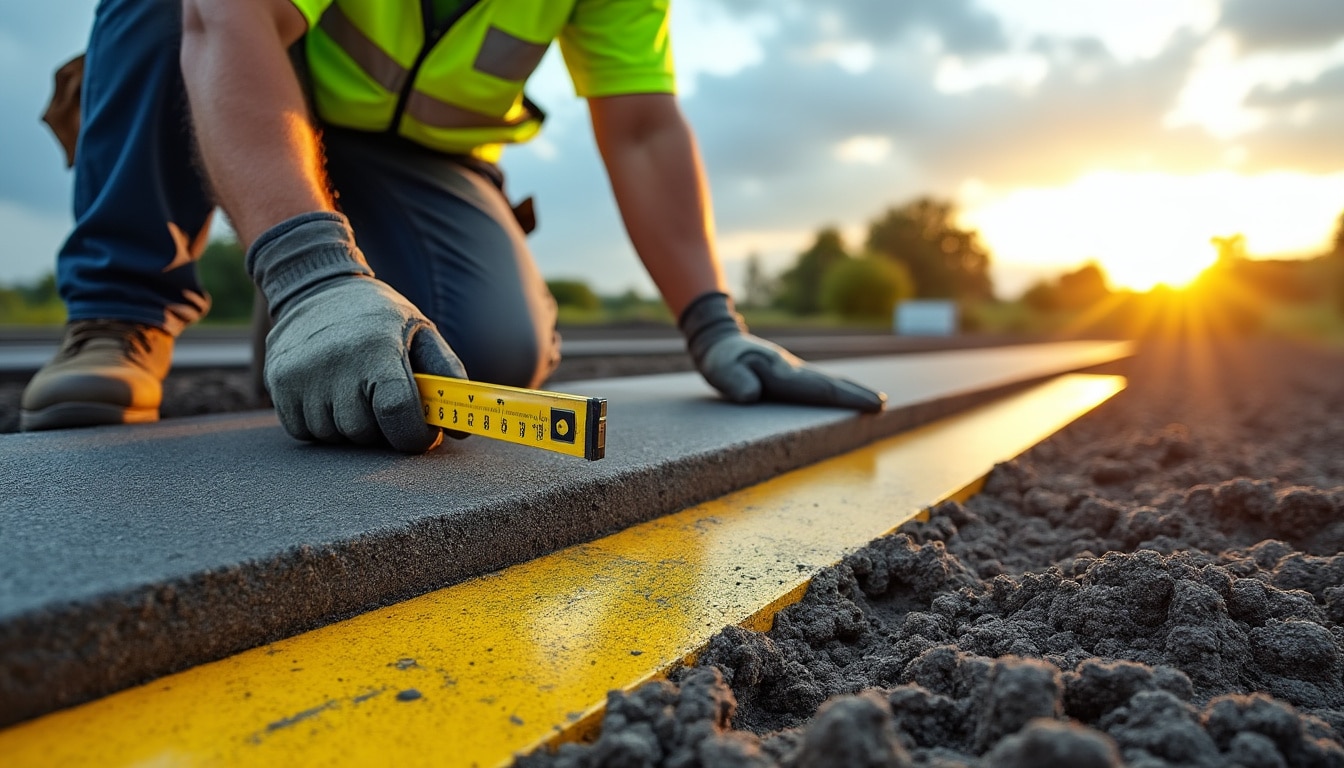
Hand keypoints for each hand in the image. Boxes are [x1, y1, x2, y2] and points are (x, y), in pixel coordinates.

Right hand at [249, 212, 466, 451]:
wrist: (316, 287)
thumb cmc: (378, 317)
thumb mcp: (420, 332)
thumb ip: (446, 375)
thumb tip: (462, 429)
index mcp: (376, 349)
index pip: (396, 411)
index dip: (413, 434)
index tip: (420, 434)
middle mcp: (335, 362)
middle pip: (364, 431)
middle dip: (382, 427)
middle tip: (384, 401)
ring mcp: (301, 375)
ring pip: (335, 435)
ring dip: (351, 426)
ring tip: (355, 391)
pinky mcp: (278, 383)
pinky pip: (306, 431)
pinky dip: (322, 424)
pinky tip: (330, 394)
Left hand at [679, 292, 885, 411]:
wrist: (719, 341)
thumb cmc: (719, 358)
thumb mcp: (720, 368)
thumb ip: (734, 380)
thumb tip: (750, 395)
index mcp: (782, 372)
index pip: (820, 388)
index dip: (847, 398)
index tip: (872, 403)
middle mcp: (793, 372)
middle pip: (831, 384)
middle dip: (857, 394)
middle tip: (883, 405)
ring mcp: (793, 373)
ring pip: (828, 384)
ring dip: (851, 393)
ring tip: (876, 403)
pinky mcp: (789, 378)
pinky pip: (817, 387)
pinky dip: (835, 392)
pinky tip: (843, 399)